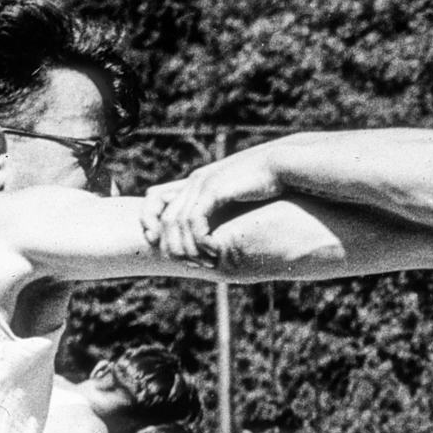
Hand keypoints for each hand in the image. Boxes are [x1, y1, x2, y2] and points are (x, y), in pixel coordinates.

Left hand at [144, 149, 283, 263]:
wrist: (280, 166)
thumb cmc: (265, 184)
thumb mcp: (237, 196)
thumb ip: (222, 208)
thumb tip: (217, 229)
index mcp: (195, 183)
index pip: (153, 199)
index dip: (152, 225)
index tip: (169, 249)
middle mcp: (193, 182)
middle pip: (163, 219)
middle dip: (173, 248)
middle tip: (194, 265)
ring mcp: (201, 185)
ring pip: (177, 224)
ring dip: (190, 249)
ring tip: (207, 263)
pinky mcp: (213, 190)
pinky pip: (195, 221)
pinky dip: (201, 241)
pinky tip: (215, 251)